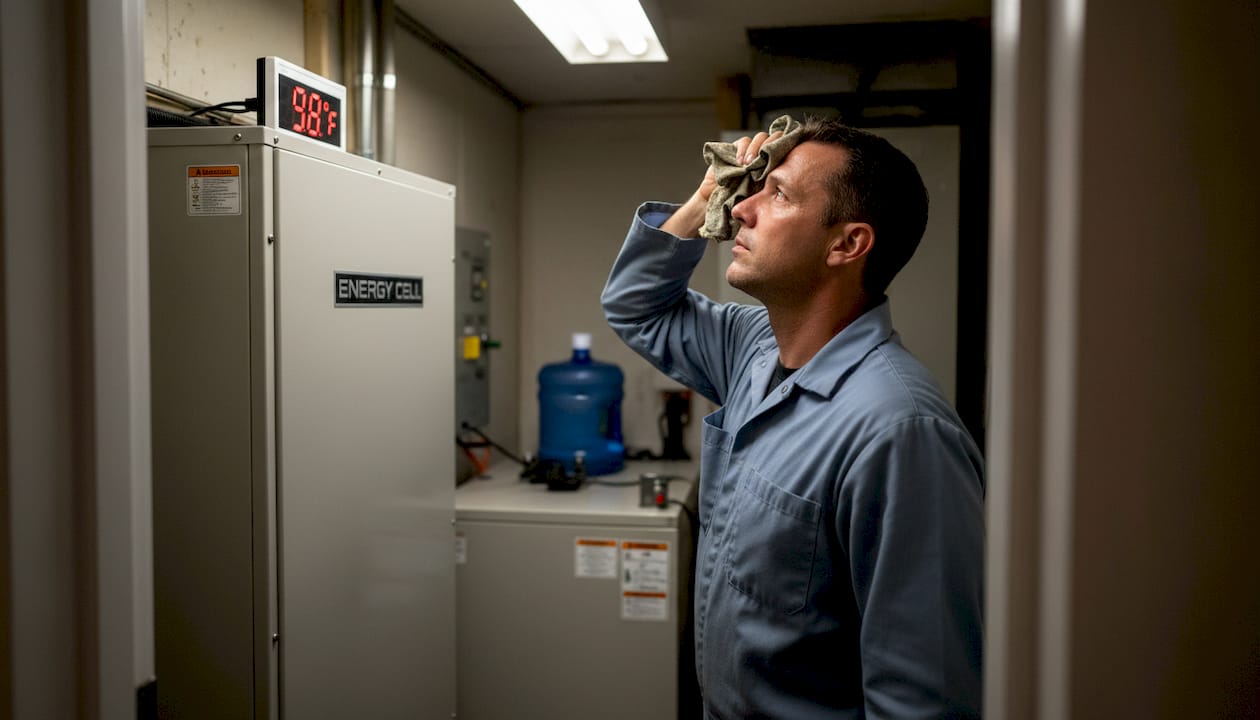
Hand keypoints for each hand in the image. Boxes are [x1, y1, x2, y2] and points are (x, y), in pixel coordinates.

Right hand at [663, 130, 780, 237]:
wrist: (717, 200)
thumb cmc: (741, 201)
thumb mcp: (761, 193)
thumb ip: (773, 184)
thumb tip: (789, 183)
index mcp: (774, 164)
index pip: (785, 147)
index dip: (783, 147)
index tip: (778, 160)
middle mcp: (764, 155)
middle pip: (774, 138)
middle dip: (769, 146)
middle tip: (761, 161)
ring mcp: (750, 150)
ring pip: (760, 138)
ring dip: (755, 149)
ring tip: (748, 164)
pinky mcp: (736, 148)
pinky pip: (744, 141)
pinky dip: (743, 149)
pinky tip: (740, 162)